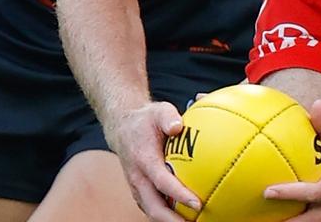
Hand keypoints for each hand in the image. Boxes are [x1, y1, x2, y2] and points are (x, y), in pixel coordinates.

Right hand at [111, 102, 202, 220]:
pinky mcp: (140, 190)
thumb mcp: (158, 110)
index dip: (179, 194)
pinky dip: (166, 215)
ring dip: (170, 220)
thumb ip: (168, 117)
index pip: (162, 182)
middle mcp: (138, 177)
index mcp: (143, 160)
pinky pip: (152, 206)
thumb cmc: (146, 119)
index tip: (198, 203)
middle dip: (173, 221)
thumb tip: (178, 126)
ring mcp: (137, 186)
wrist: (122, 127)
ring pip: (152, 210)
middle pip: (154, 207)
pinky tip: (184, 216)